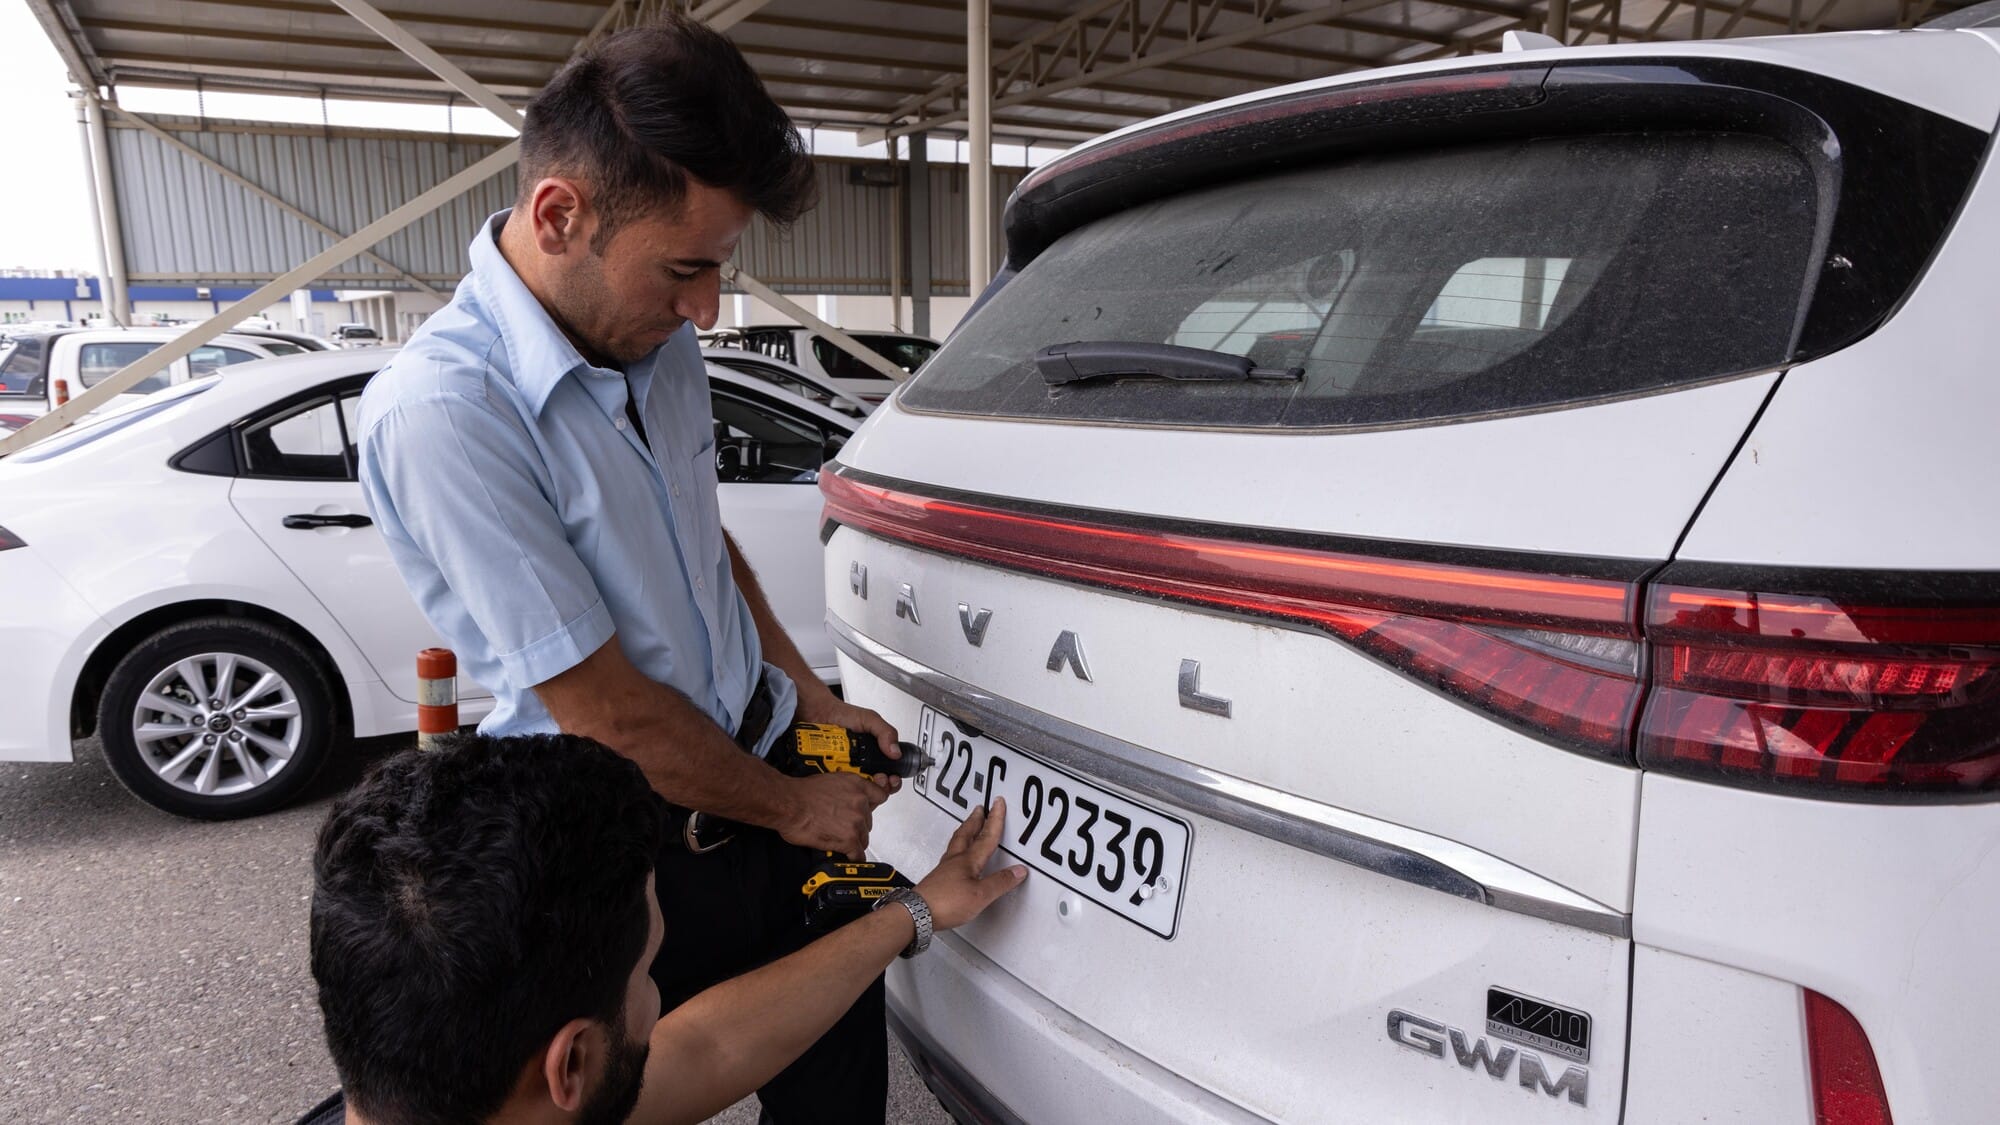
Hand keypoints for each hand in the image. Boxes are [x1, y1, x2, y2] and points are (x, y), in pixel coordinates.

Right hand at [777, 773, 888, 858]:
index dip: (872, 806)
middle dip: (857, 825)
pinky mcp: (849, 840)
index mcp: (856, 785)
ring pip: (863, 838)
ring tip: (838, 840)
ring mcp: (856, 822)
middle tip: (842, 826)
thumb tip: (847, 800)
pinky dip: (852, 857)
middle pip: (868, 821)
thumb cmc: (801, 793)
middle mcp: (860, 802)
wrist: (789, 804)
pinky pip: (858, 854)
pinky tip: (846, 856)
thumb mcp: (831, 781)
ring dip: (853, 841)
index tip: (867, 811)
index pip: (880, 796)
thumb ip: (846, 790)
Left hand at [794, 690, 902, 794]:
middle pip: (873, 787)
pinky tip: (841, 777)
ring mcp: (844, 771)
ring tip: (858, 775)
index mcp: (873, 755)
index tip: (890, 779)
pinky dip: (838, 785)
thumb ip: (885, 732)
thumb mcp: (869, 719)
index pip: (888, 776)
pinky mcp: (829, 774)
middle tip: (876, 778)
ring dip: (859, 786)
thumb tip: (895, 752)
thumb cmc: (842, 715)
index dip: (891, 781)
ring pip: (855, 789)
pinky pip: (836, 786)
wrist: (816, 713)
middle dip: (878, 786)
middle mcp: (860, 766)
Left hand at [914, 800, 1027, 930]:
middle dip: (976, 820)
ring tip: (969, 826)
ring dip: (965, 831)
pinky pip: (950, 855)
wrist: (917, 913)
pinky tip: (957, 856)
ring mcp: (945, 869)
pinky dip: (957, 848)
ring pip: (957, 843)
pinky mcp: (938, 879)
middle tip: (980, 809)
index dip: (994, 819)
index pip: (986, 836)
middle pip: (967, 834)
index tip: (998, 804)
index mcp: (968, 860)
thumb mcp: (980, 895)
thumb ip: (1000, 883)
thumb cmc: (946, 903)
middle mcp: (955, 860)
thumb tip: (1018, 871)